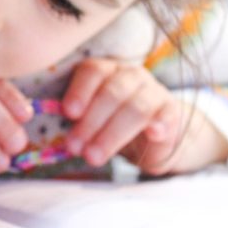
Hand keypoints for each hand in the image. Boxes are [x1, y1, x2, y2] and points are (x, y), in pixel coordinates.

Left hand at [62, 58, 227, 174]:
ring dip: (112, 134)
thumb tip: (56, 135)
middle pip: (111, 92)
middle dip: (91, 122)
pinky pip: (166, 115)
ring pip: (135, 107)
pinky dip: (159, 124)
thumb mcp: (92, 119)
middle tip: (75, 147)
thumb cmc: (112, 123)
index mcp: (106, 70)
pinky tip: (152, 134)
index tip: (68, 113)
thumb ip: (76, 120)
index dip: (79, 91)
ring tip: (94, 157)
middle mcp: (131, 75)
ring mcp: (154, 91)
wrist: (153, 135)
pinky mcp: (171, 112)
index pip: (93, 71)